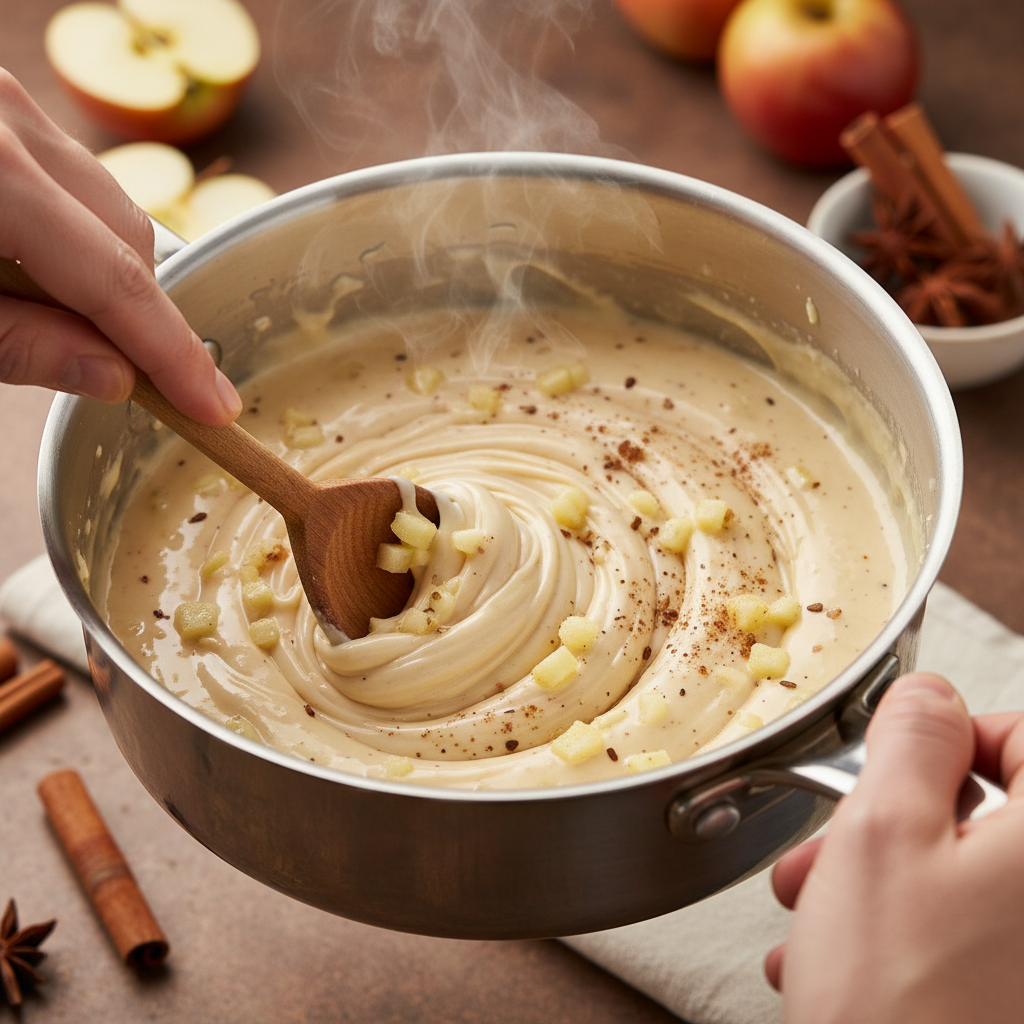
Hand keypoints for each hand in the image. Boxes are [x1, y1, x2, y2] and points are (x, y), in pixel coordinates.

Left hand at [0, 69, 239, 424]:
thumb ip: (16, 345)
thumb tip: (111, 377)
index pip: (118, 282)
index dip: (172, 353)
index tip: (213, 405)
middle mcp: (11, 120)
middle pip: (128, 238)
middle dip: (135, 313)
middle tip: (122, 375)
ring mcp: (6, 101)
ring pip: (107, 205)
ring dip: (102, 272)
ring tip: (55, 314)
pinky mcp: (0, 105)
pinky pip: (69, 175)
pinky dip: (71, 231)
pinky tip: (30, 263)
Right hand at [765, 673, 1023, 1023]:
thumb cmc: (901, 1006)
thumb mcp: (881, 832)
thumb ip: (910, 737)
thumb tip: (928, 693)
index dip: (954, 736)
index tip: (899, 766)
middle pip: (992, 816)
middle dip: (894, 825)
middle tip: (836, 847)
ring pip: (968, 885)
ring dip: (884, 888)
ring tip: (818, 920)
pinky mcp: (1009, 998)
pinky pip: (970, 946)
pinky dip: (907, 943)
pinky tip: (841, 969)